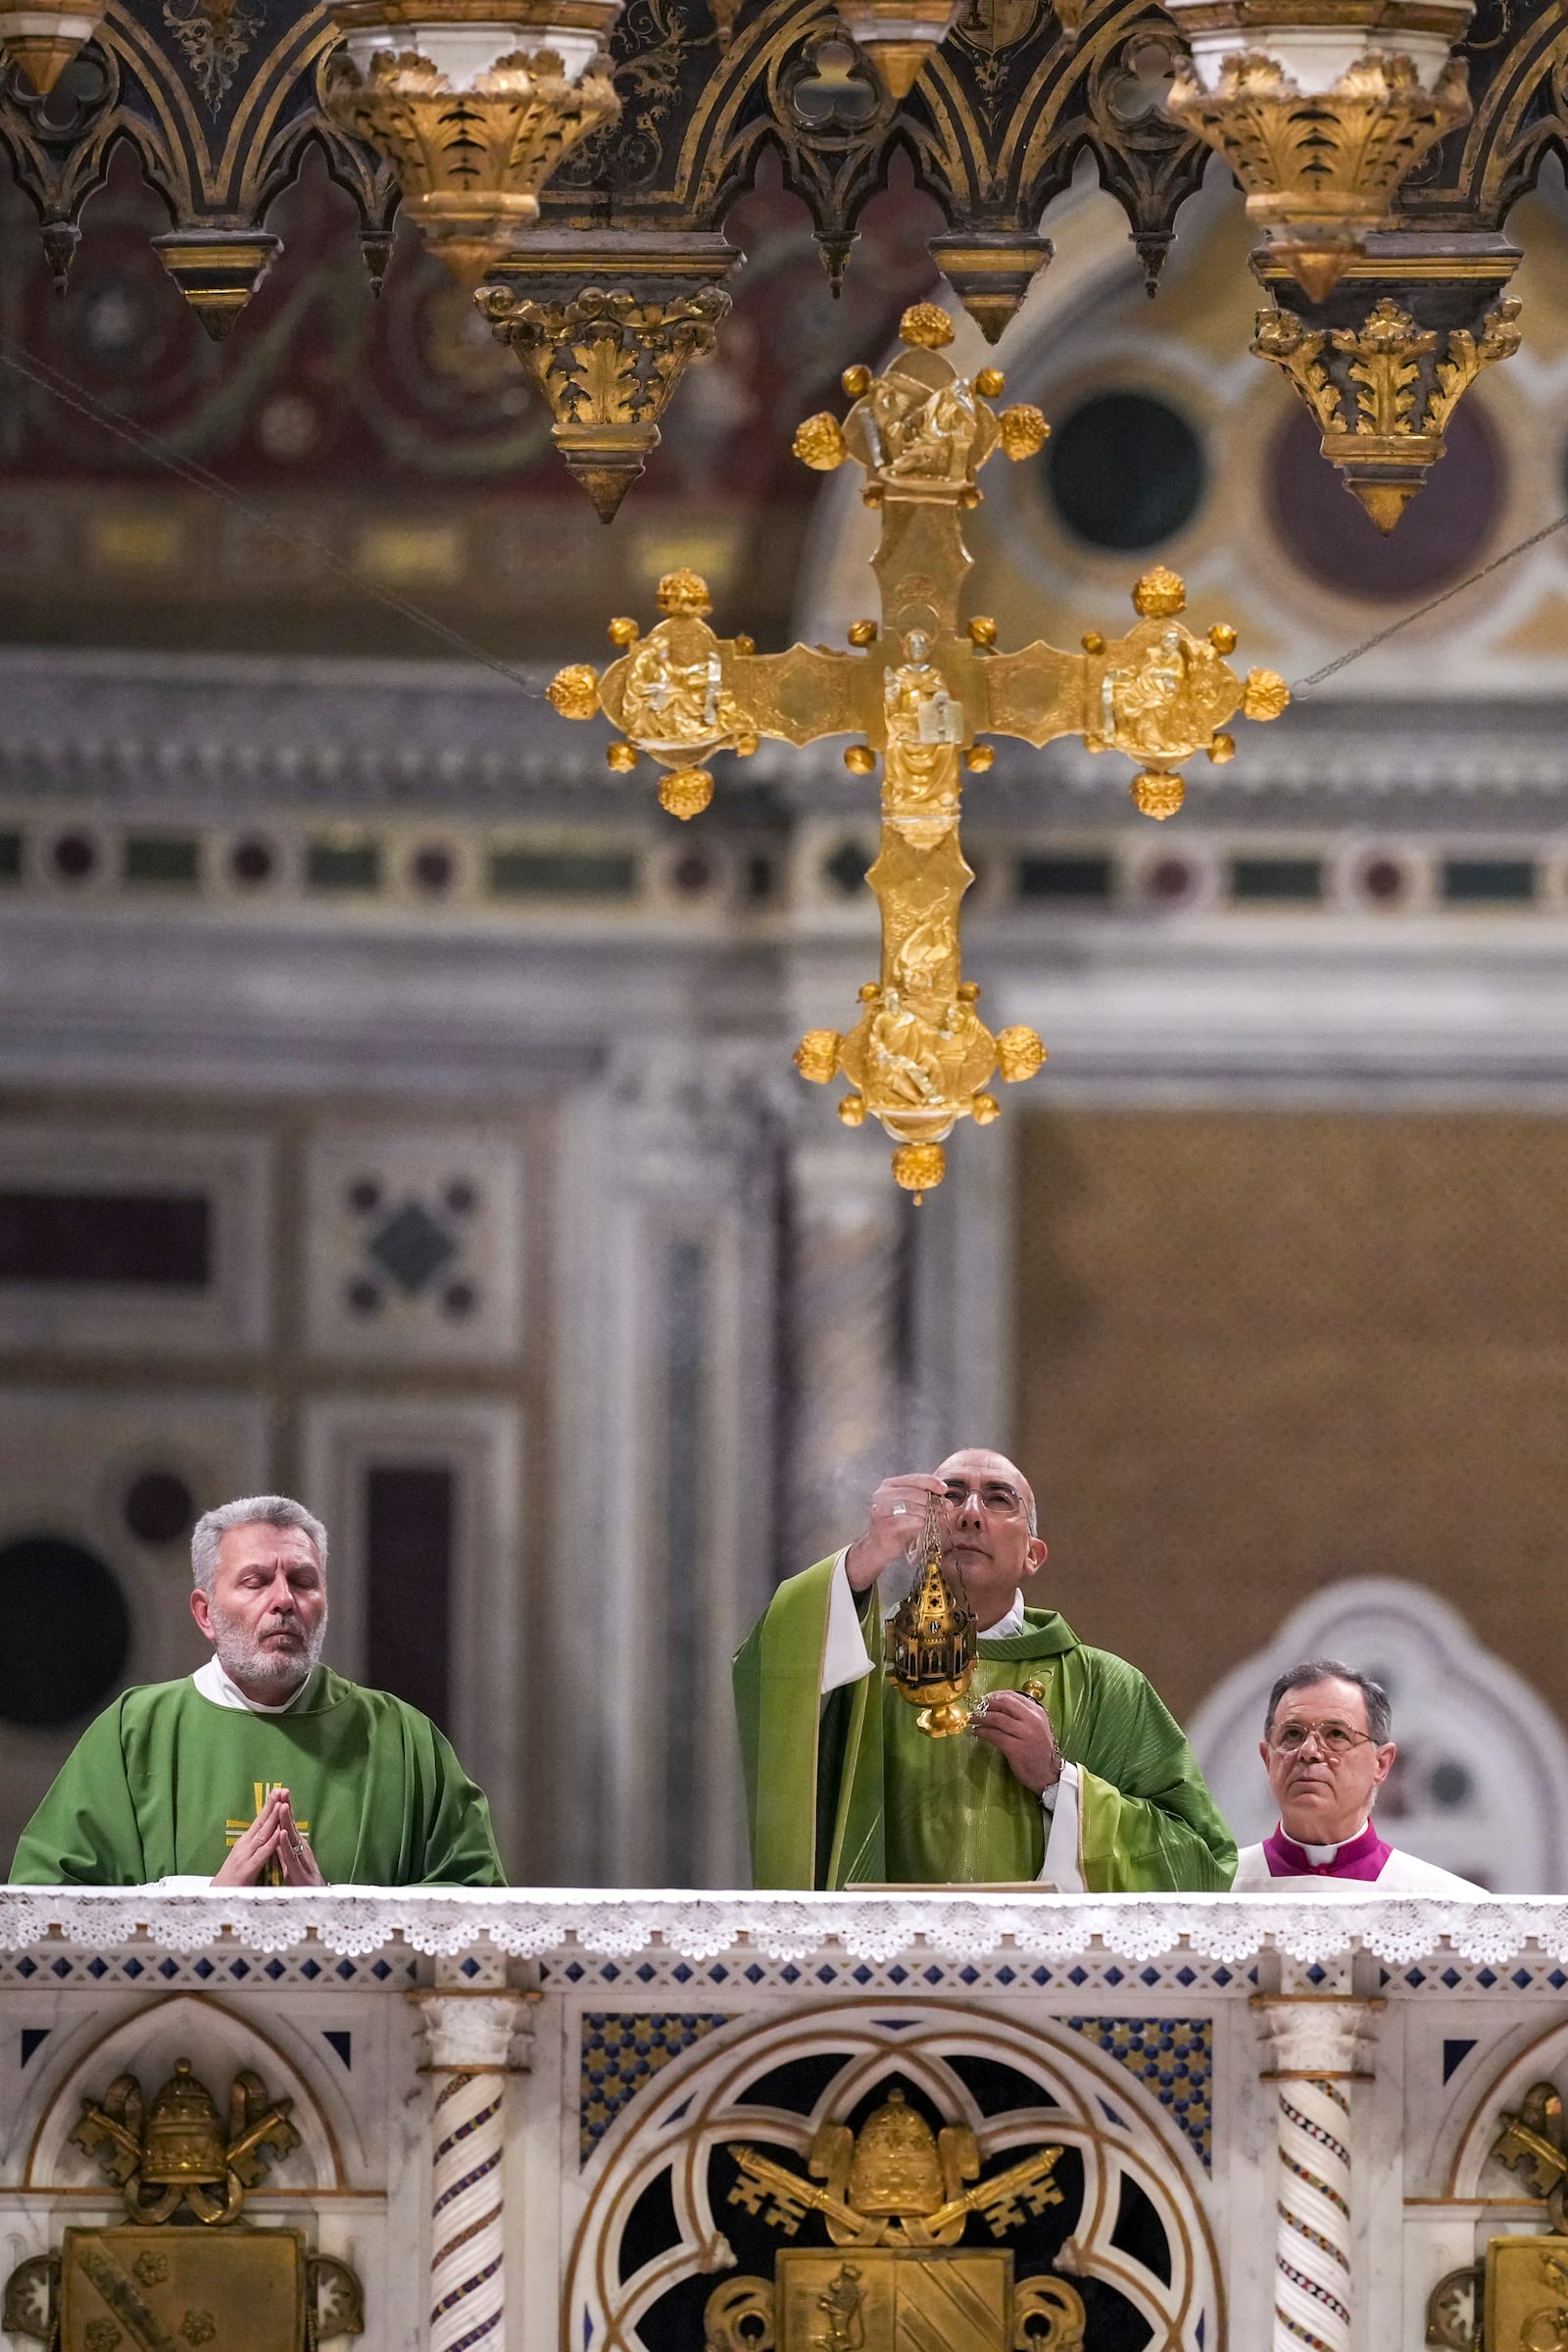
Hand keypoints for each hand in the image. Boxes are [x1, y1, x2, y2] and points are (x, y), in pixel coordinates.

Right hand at [210, 1788, 324, 1887]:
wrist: (216, 1900)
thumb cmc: (233, 1881)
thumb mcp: (246, 1861)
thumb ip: (256, 1849)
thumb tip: (267, 1836)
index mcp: (245, 1844)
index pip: (260, 1822)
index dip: (270, 1807)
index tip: (279, 1792)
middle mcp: (244, 1847)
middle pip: (261, 1823)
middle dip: (272, 1806)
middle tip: (282, 1789)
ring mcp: (245, 1857)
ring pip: (262, 1835)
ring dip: (273, 1819)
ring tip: (282, 1803)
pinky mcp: (247, 1870)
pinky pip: (262, 1855)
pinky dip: (271, 1843)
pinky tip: (279, 1833)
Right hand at [844, 1473, 948, 1592]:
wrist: (880, 1546)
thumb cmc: (898, 1525)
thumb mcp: (911, 1507)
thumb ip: (923, 1498)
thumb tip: (944, 1497)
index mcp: (889, 1485)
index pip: (913, 1478)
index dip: (931, 1482)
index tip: (944, 1489)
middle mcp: (882, 1494)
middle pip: (914, 1492)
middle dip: (933, 1500)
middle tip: (947, 1507)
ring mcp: (880, 1509)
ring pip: (912, 1506)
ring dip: (929, 1512)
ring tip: (940, 1517)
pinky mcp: (884, 1524)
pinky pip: (908, 1520)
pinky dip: (921, 1522)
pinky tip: (927, 1525)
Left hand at [969, 1689, 1061, 1795]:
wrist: (1048, 1774)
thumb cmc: (1040, 1750)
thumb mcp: (1038, 1726)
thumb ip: (1023, 1714)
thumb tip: (999, 1705)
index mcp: (1037, 1712)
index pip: (1013, 1695)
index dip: (995, 1695)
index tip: (985, 1699)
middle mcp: (1032, 1720)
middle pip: (1004, 1703)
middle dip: (987, 1703)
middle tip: (977, 1707)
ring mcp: (1024, 1733)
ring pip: (997, 1718)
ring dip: (980, 1717)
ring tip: (972, 1718)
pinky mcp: (1015, 1748)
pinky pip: (994, 1735)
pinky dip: (982, 1731)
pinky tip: (976, 1732)